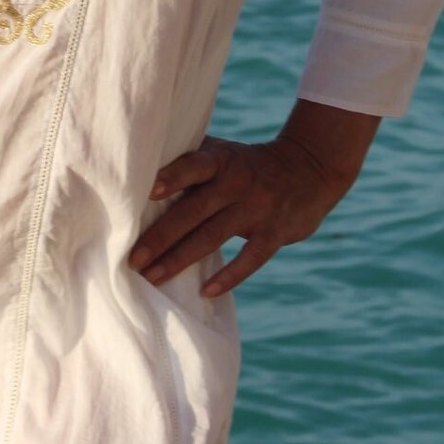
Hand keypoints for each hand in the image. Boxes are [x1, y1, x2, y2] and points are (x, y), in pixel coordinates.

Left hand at [128, 133, 362, 297]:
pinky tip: (206, 291)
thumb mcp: (224, 152)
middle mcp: (237, 182)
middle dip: (160, 236)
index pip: (194, 165)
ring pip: (213, 237)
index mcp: (221, 159)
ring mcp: (257, 208)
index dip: (173, 177)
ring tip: (152, 277)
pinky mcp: (275, 232)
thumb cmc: (247, 163)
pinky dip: (229, 276)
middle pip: (193, 211)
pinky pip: (250, 258)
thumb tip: (136, 175)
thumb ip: (189, 160)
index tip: (148, 192)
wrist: (310, 167)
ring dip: (180, 259)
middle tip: (132, 259)